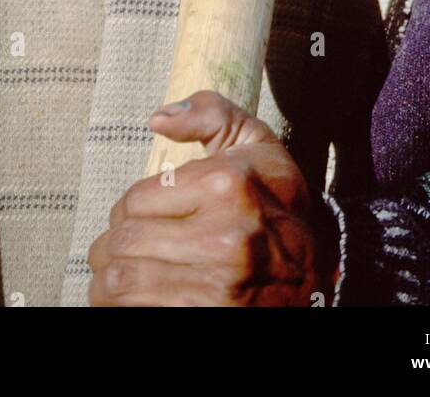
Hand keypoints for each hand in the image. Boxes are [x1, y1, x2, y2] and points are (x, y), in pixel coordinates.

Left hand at [87, 89, 339, 306]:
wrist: (322, 268)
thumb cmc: (279, 200)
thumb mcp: (255, 141)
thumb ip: (208, 113)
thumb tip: (156, 119)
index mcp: (225, 186)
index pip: (135, 200)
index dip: (125, 209)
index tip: (134, 215)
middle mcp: (222, 237)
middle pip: (124, 242)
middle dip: (108, 246)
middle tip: (113, 248)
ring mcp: (217, 286)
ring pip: (123, 282)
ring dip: (107, 280)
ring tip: (113, 275)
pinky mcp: (212, 316)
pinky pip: (143, 312)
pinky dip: (125, 307)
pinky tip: (132, 298)